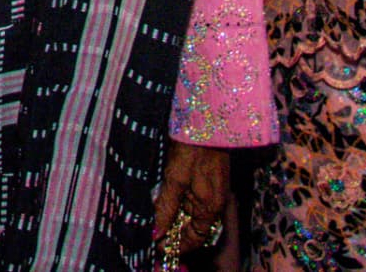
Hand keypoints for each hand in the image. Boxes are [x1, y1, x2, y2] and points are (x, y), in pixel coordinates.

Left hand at [153, 140, 229, 261]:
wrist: (206, 120)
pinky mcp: (209, 178)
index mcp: (211, 208)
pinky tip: (164, 193)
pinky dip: (179, 199)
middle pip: (192, 226)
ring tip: (154, 210)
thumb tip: (156, 234)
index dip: (177, 244)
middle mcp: (215, 203)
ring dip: (174, 213)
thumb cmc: (192, 149)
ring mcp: (213, 190)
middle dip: (172, 227)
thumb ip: (165, 208)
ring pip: (190, 211)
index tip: (157, 243)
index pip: (196, 239)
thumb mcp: (174, 180)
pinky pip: (192, 197)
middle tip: (150, 226)